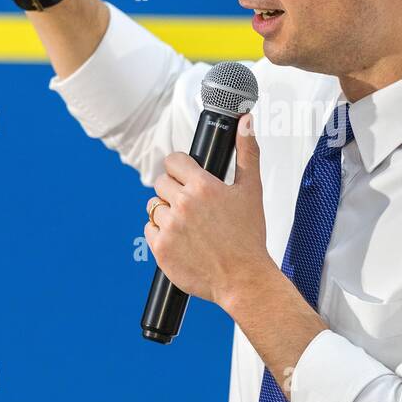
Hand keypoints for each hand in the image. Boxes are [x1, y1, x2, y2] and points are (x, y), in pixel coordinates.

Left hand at [143, 114, 276, 309]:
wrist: (243, 279)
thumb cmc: (249, 238)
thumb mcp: (252, 190)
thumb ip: (248, 152)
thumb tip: (245, 121)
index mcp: (202, 186)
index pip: (173, 161)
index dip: (181, 168)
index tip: (187, 177)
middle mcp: (182, 204)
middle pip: (161, 183)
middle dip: (174, 191)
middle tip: (193, 206)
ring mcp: (169, 227)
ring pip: (154, 206)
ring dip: (167, 213)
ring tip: (189, 226)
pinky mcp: (160, 249)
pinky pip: (149, 229)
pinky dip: (161, 233)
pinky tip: (181, 239)